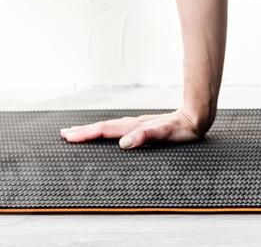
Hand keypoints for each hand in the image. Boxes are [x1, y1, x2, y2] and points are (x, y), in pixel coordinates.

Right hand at [59, 108, 206, 148]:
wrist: (196, 117)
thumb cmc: (182, 128)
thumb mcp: (166, 134)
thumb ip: (146, 136)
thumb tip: (124, 143)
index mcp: (134, 127)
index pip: (105, 130)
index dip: (86, 134)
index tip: (69, 136)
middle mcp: (133, 125)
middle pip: (103, 127)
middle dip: (83, 131)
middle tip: (64, 134)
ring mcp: (136, 125)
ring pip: (109, 127)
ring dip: (92, 130)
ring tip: (77, 132)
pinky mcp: (142, 126)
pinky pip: (119, 128)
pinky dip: (106, 130)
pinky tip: (103, 132)